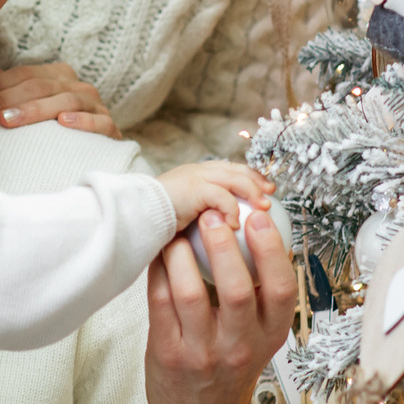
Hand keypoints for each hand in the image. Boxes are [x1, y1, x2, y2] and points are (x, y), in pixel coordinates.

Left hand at [0, 62, 117, 137]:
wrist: (93, 155)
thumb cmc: (52, 130)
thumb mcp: (27, 107)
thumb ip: (6, 88)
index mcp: (57, 76)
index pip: (21, 74)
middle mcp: (77, 86)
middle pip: (38, 86)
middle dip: (3, 100)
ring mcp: (95, 106)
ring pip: (65, 101)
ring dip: (34, 110)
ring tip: (7, 121)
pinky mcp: (109, 128)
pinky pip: (99, 122)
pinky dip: (82, 121)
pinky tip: (62, 123)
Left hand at [145, 196, 297, 403]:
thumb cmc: (230, 368)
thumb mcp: (260, 336)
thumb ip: (260, 294)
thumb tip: (255, 229)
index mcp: (271, 335)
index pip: (282, 289)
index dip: (272, 250)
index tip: (259, 218)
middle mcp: (240, 345)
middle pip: (237, 289)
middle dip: (224, 245)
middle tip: (213, 215)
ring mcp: (202, 352)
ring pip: (191, 293)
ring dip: (183, 254)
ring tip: (179, 229)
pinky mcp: (168, 354)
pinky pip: (160, 302)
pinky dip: (159, 271)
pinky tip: (160, 252)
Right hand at [154, 160, 274, 232]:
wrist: (132, 217)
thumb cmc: (151, 223)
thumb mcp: (181, 220)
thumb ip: (200, 219)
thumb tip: (221, 234)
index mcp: (194, 175)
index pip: (227, 169)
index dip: (248, 177)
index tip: (264, 190)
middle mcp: (196, 171)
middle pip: (234, 168)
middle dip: (256, 179)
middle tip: (271, 194)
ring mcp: (194, 176)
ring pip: (233, 178)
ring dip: (251, 192)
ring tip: (263, 209)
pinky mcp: (193, 188)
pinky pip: (220, 196)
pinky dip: (231, 209)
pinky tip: (236, 224)